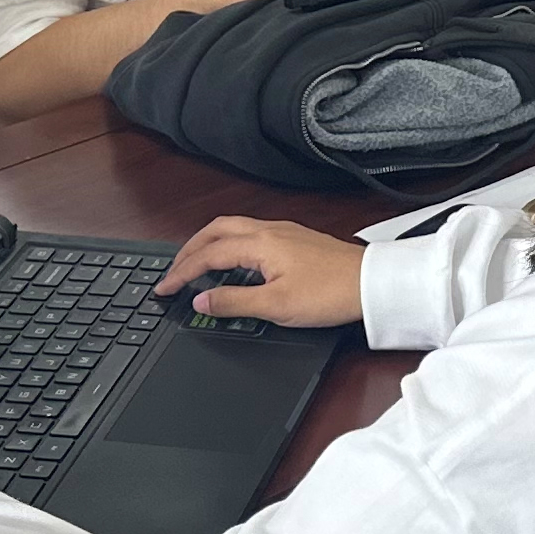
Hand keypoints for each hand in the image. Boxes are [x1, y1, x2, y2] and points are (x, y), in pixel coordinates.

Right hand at [154, 216, 366, 329]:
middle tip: (173, 272)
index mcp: (260, 243)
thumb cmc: (330, 293)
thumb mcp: (276, 305)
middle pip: (215, 230)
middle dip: (189, 249)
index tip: (163, 288)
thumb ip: (233, 302)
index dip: (181, 272)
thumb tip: (200, 298)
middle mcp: (268, 230)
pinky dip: (228, 245)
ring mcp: (282, 232)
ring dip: (208, 244)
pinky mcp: (294, 239)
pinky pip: (249, 234)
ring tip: (195, 265)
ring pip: (233, 228)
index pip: (208, 254)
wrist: (371, 284)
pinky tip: (231, 264)